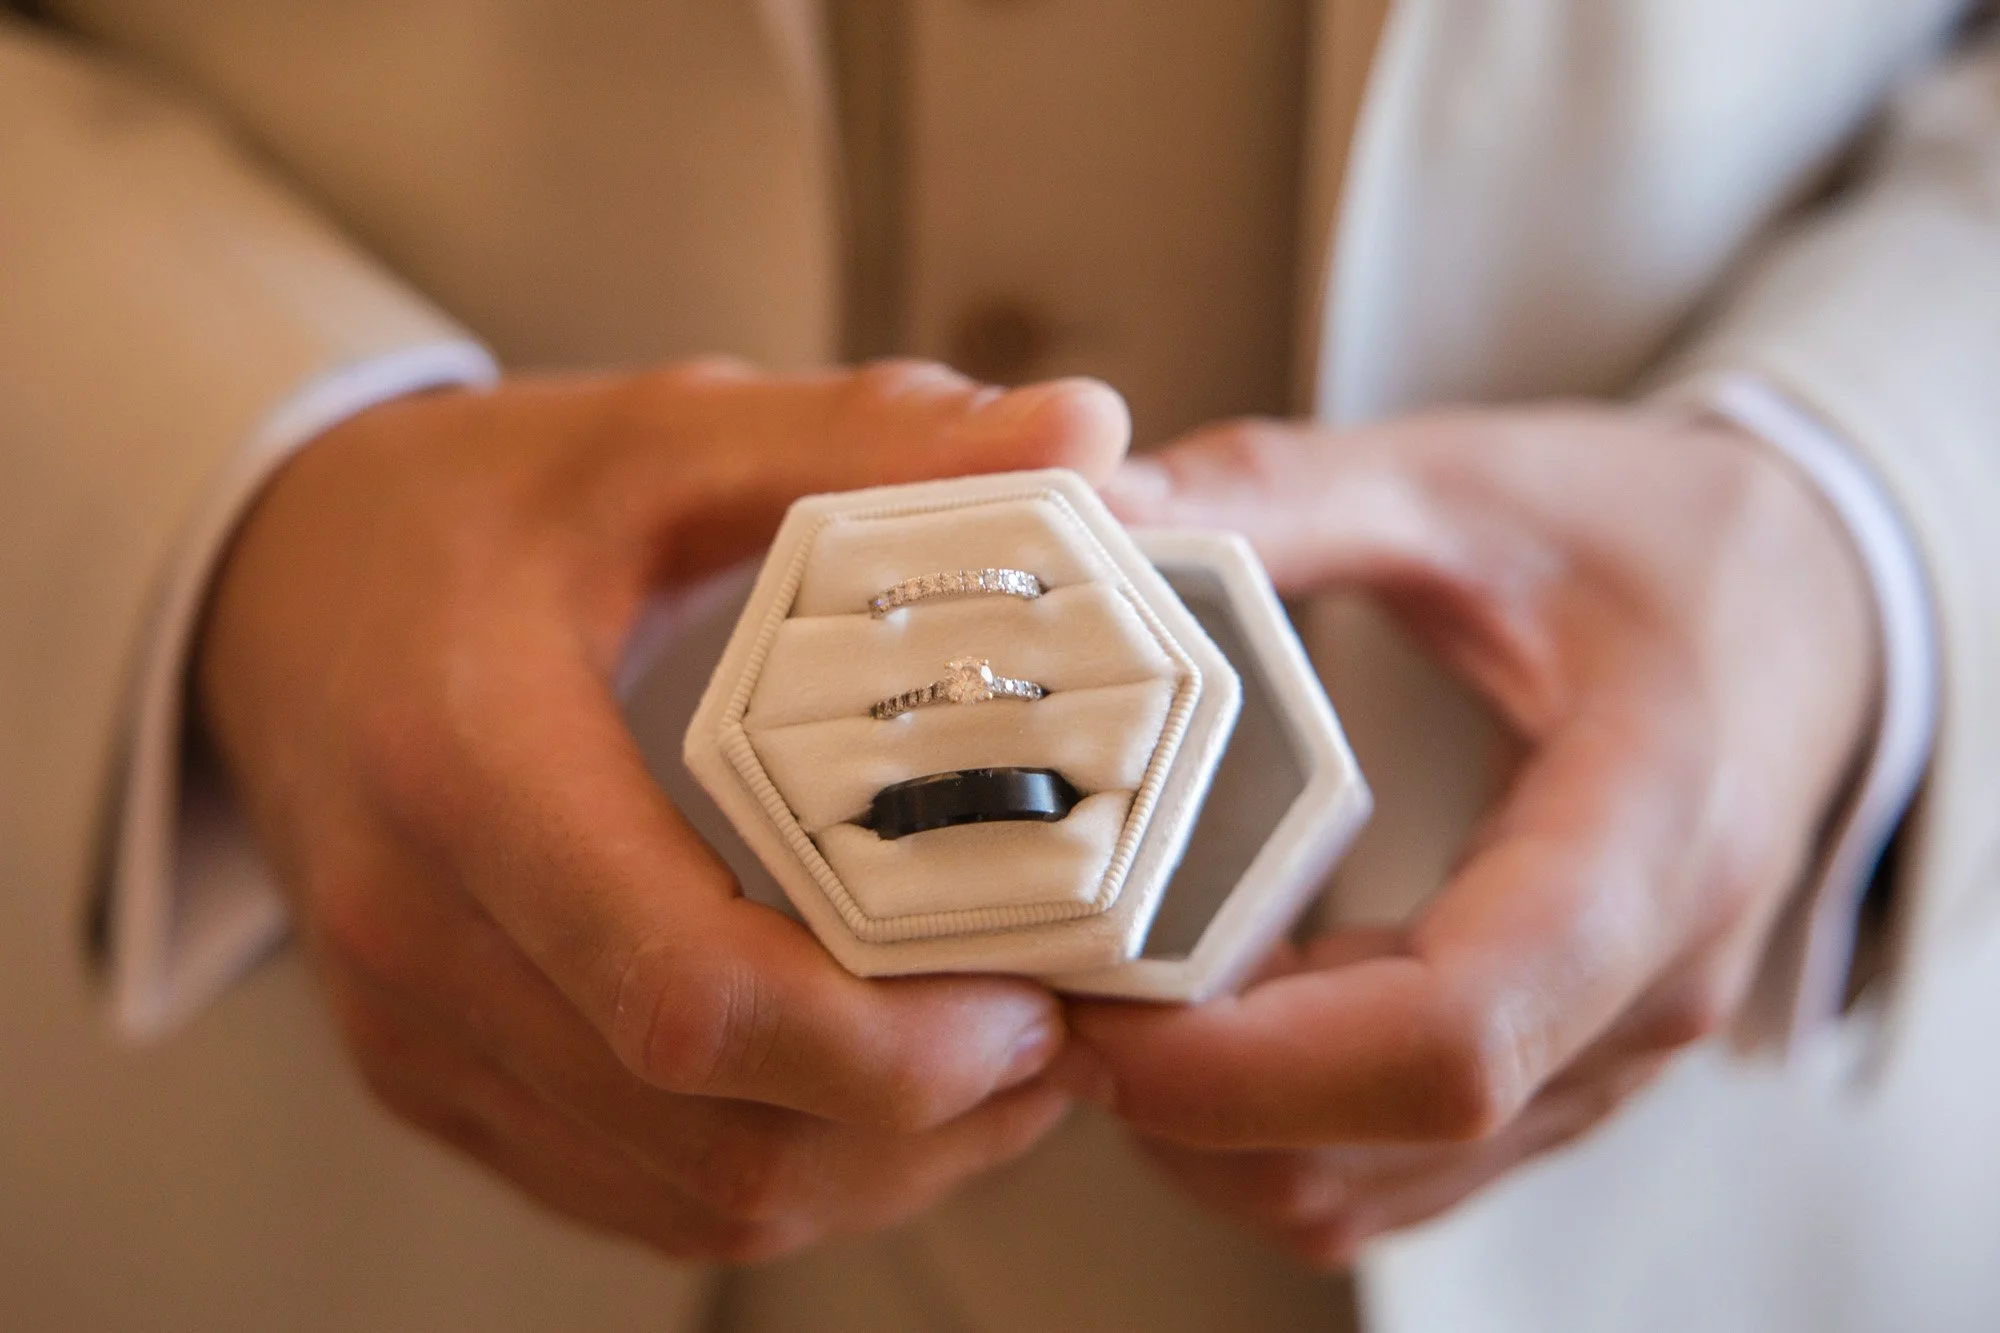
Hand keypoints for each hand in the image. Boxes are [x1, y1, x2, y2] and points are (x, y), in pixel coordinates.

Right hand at [196, 359, 1129, 1259]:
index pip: (691, 995)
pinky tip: (876, 1095)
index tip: (1036, 1003)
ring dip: (875, 1163)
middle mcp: (418, 937)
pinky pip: (635, 1194)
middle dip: (923, 1120)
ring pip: (691, 1195)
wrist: (272, 591)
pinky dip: (784, 1172)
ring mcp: (416, 1032)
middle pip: (714, 1132)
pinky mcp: (434, 1077)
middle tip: (1059, 1033)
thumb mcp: (660, 439)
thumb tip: (1084, 429)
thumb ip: (865, 445)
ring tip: (1000, 1068)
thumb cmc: (471, 514)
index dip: (889, 1045)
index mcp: (466, 768)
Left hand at [1069, 403, 1875, 1264]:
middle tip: (1055, 975)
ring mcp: (1604, 1054)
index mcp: (1647, 842)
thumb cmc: (1656, 544)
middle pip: (1378, 1141)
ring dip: (1212, 1123)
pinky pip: (1392, 1168)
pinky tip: (1204, 1007)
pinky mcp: (1561, 1072)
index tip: (1090, 1009)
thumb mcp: (1472, 486)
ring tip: (1112, 984)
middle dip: (1186, 1093)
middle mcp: (1639, 991)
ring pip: (1369, 1184)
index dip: (1246, 1062)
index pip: (1449, 1037)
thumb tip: (1086, 509)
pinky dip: (1268, 1123)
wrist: (1810, 609)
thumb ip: (1279, 495)